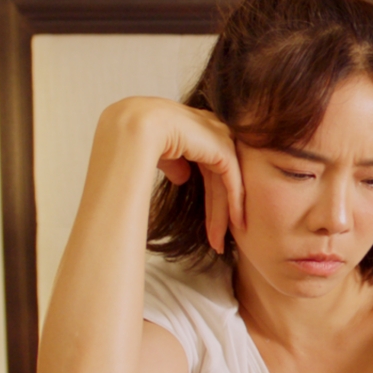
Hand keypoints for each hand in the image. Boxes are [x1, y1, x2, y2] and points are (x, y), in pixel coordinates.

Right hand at [110, 97, 246, 252]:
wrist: (136, 128)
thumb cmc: (138, 138)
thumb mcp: (161, 154)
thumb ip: (175, 163)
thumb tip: (183, 177)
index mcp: (198, 128)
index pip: (208, 168)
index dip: (209, 197)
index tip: (208, 222)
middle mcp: (214, 131)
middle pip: (219, 179)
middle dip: (217, 211)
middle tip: (217, 241)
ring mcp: (221, 138)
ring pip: (226, 184)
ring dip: (223, 215)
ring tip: (218, 243)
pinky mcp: (224, 149)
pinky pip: (232, 182)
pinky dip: (234, 204)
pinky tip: (235, 223)